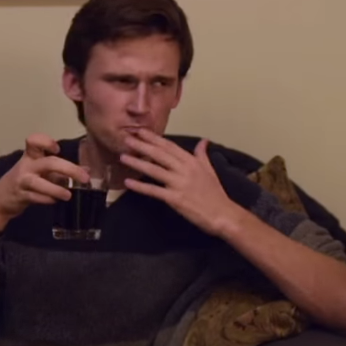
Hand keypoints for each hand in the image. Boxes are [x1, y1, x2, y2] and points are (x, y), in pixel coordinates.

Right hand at [0, 134, 89, 228]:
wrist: (0, 199)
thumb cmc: (25, 182)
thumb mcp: (41, 172)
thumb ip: (61, 171)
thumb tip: (87, 171)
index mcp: (31, 156)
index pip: (34, 141)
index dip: (46, 141)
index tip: (57, 149)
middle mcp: (26, 166)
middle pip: (48, 163)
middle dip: (68, 168)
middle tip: (84, 178)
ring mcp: (22, 181)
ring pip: (39, 182)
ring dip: (56, 188)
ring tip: (68, 195)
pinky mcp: (20, 195)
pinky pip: (35, 197)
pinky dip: (46, 199)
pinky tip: (54, 201)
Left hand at [120, 130, 241, 236]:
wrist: (222, 214)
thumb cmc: (216, 193)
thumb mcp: (210, 170)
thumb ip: (202, 155)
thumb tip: (204, 141)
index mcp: (191, 161)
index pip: (169, 146)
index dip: (154, 138)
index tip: (141, 131)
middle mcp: (184, 169)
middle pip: (159, 154)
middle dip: (142, 145)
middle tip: (126, 138)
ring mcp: (178, 183)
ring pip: (154, 170)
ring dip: (137, 162)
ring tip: (123, 157)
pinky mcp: (174, 198)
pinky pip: (154, 190)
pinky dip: (140, 187)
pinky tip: (128, 182)